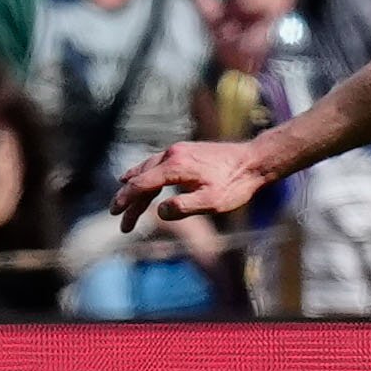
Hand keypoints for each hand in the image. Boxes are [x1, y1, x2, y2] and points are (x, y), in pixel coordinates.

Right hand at [112, 140, 267, 230]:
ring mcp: (178, 150)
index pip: (142, 184)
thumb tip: (159, 212)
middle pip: (141, 178)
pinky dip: (146, 175)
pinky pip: (158, 164)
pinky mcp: (185, 151)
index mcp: (175, 166)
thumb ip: (184, 207)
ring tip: (124, 202)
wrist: (255, 160)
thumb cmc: (235, 184)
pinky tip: (145, 180)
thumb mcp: (212, 202)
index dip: (126, 200)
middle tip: (119, 219)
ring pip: (148, 169)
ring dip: (135, 186)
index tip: (116, 214)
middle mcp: (172, 154)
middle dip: (128, 199)